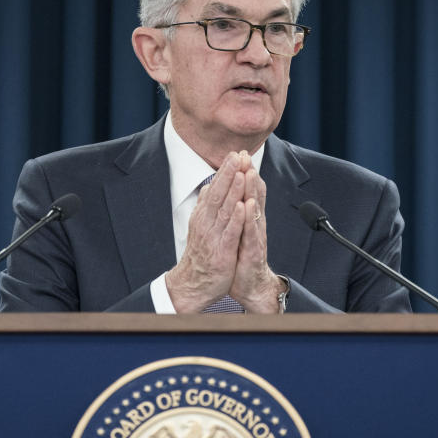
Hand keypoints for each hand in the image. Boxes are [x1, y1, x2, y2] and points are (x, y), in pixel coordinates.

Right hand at [166, 152, 247, 311]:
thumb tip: (208, 186)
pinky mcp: (222, 251)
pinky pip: (229, 232)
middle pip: (218, 194)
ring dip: (234, 190)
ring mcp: (213, 236)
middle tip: (238, 155)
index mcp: (203, 216)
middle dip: (229, 174)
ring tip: (242, 173)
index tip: (235, 154)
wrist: (195, 284)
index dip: (225, 171)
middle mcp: (206, 223)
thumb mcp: (202, 226)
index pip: (215, 188)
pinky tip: (242, 205)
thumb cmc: (202, 255)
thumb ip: (206, 207)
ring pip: (224, 209)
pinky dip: (236, 218)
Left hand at [230, 167, 285, 312]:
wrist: (249, 285)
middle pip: (253, 195)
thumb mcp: (239, 231)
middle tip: (246, 155)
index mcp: (249, 219)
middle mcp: (254, 224)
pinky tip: (249, 205)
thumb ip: (238, 213)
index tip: (240, 154)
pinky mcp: (253, 250)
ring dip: (253, 191)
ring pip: (254, 210)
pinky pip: (251, 231)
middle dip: (249, 174)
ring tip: (250, 172)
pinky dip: (250, 218)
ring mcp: (255, 236)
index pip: (248, 192)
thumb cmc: (243, 257)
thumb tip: (233, 195)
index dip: (244, 173)